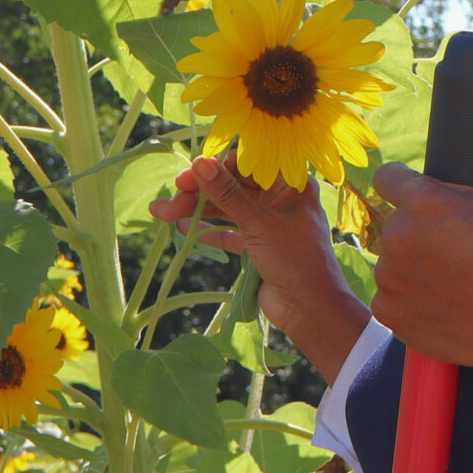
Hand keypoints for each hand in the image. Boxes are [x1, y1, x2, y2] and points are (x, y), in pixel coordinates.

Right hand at [149, 154, 369, 376]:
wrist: (310, 309)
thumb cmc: (295, 258)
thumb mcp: (258, 222)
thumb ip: (227, 193)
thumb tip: (200, 162)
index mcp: (290, 184)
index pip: (247, 164)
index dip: (216, 167)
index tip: (187, 176)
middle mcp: (280, 199)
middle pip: (233, 186)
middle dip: (200, 192)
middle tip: (170, 198)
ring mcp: (268, 223)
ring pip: (228, 209)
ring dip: (198, 210)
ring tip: (162, 212)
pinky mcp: (258, 246)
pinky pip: (229, 231)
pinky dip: (208, 230)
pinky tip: (183, 227)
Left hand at [370, 165, 472, 451]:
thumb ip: (472, 182)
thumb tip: (455, 182)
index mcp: (422, 201)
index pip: (387, 176)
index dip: (402, 183)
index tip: (412, 195)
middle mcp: (397, 236)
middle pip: (395, 223)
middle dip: (417, 230)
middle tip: (450, 249)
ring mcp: (389, 277)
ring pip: (392, 262)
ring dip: (412, 266)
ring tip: (451, 282)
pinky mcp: (387, 311)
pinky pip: (391, 296)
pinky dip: (409, 299)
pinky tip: (442, 303)